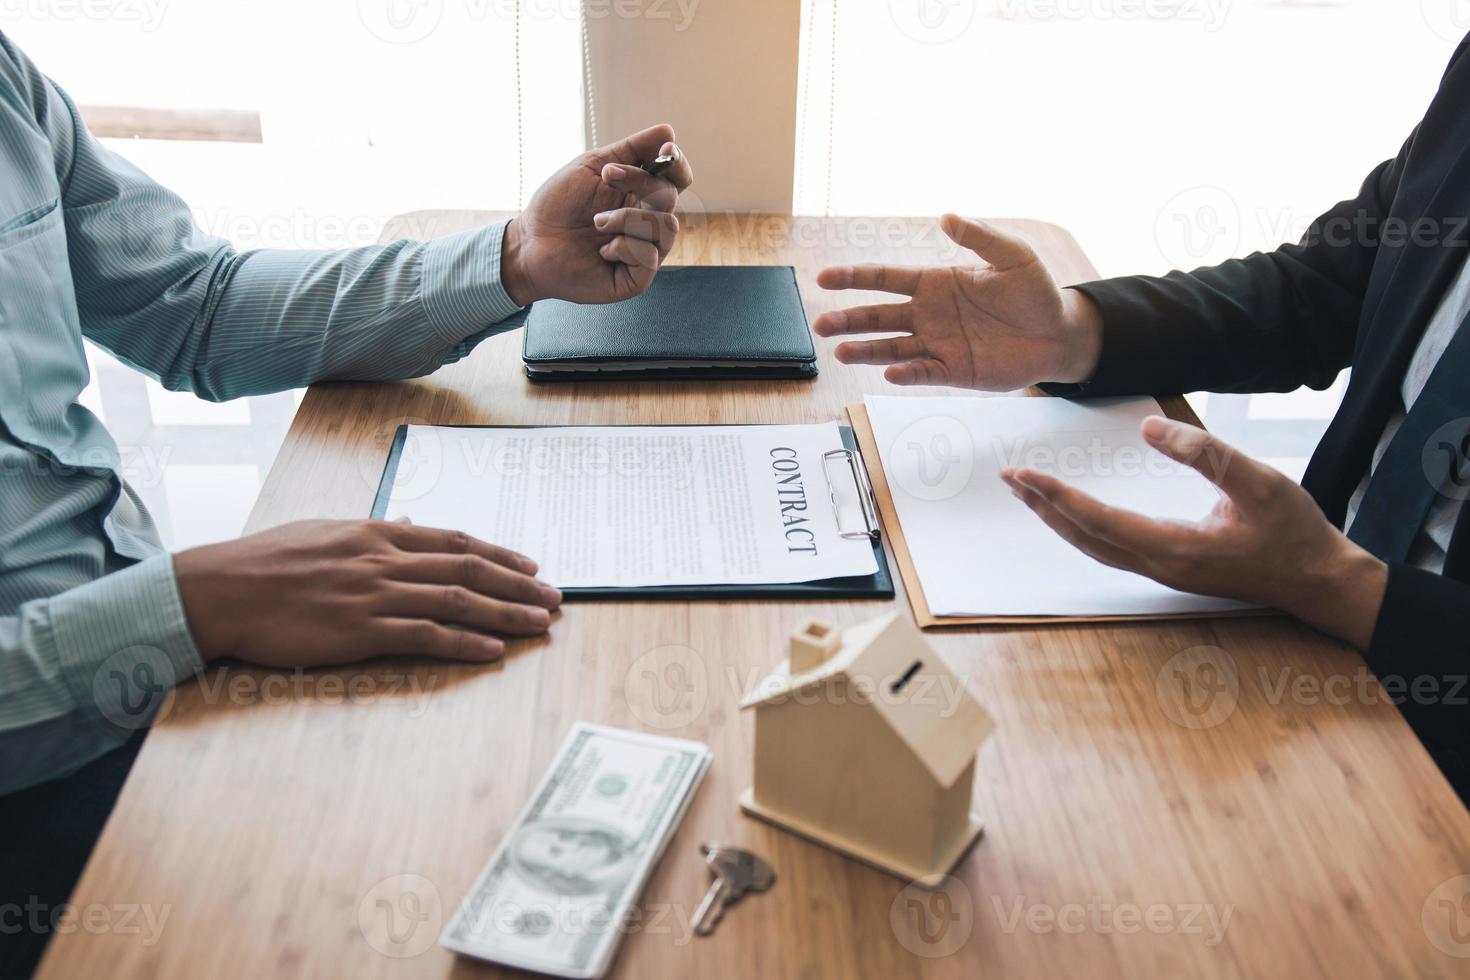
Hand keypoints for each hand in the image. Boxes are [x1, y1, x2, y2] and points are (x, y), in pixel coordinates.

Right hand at [174, 520, 562, 665]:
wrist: (221, 589)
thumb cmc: (267, 562)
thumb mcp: (326, 532)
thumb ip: (374, 533)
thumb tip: (407, 525)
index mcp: (378, 533)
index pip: (456, 542)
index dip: (500, 554)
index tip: (532, 565)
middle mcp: (385, 559)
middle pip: (469, 570)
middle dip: (519, 584)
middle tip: (554, 597)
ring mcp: (375, 595)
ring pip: (457, 602)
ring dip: (506, 613)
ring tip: (540, 624)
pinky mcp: (361, 631)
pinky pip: (425, 636)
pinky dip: (464, 642)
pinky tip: (493, 649)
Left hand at [500, 123, 693, 305]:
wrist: (531, 241)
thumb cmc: (559, 205)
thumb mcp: (592, 166)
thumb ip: (631, 150)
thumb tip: (668, 130)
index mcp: (641, 195)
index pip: (678, 179)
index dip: (678, 163)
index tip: (666, 148)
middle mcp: (649, 223)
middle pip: (670, 197)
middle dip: (639, 182)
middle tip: (605, 178)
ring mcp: (645, 252)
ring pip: (665, 227)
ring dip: (626, 218)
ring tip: (597, 222)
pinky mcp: (636, 278)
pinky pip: (649, 257)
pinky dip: (623, 247)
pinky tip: (602, 251)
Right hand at [814, 214, 1102, 389]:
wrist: (1059, 334)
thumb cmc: (1035, 292)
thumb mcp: (1012, 255)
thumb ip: (979, 237)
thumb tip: (947, 217)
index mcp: (935, 284)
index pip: (885, 279)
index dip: (854, 278)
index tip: (824, 279)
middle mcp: (929, 315)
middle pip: (878, 317)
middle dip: (848, 320)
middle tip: (820, 326)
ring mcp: (938, 345)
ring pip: (891, 348)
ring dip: (866, 350)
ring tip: (840, 353)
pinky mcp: (953, 371)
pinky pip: (923, 373)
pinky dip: (906, 372)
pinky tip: (890, 371)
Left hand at [1000, 416, 1388, 649]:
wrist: (1320, 582)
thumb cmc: (1294, 532)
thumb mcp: (1260, 481)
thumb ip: (1204, 454)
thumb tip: (1148, 431)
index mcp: (1175, 548)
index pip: (1099, 519)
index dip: (1059, 496)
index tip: (1026, 474)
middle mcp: (1160, 566)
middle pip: (1084, 537)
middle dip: (1044, 507)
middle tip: (1010, 478)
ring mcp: (1164, 573)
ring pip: (1094, 548)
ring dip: (1058, 520)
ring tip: (1029, 494)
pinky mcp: (1171, 570)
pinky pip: (1111, 551)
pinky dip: (1082, 530)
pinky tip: (1074, 515)